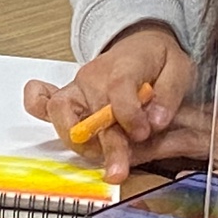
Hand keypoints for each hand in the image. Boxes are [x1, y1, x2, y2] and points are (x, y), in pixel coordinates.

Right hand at [24, 22, 194, 182]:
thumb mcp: (178, 68)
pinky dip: (38, 111)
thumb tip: (157, 120)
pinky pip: (42, 102)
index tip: (142, 132)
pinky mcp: (68, 98)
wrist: (139, 46)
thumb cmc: (156, 60)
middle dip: (106, 145)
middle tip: (118, 170)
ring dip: (80, 142)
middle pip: (93, 111)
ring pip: (63, 114)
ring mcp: (78, 87)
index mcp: (126, 64)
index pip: (119, 87)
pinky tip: (54, 127)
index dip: (129, 113)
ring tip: (100, 160)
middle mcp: (95, 75)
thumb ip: (170, 93)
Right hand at [127, 103, 217, 187]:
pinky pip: (176, 122)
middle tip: (112, 143)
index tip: (124, 157)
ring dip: (145, 129)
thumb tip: (179, 175)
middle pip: (171, 119)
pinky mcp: (207, 122)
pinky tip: (137, 140)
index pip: (179, 137)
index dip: (149, 148)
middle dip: (141, 132)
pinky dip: (156, 130)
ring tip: (119, 140)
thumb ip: (207, 188)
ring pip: (171, 117)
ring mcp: (213, 118)